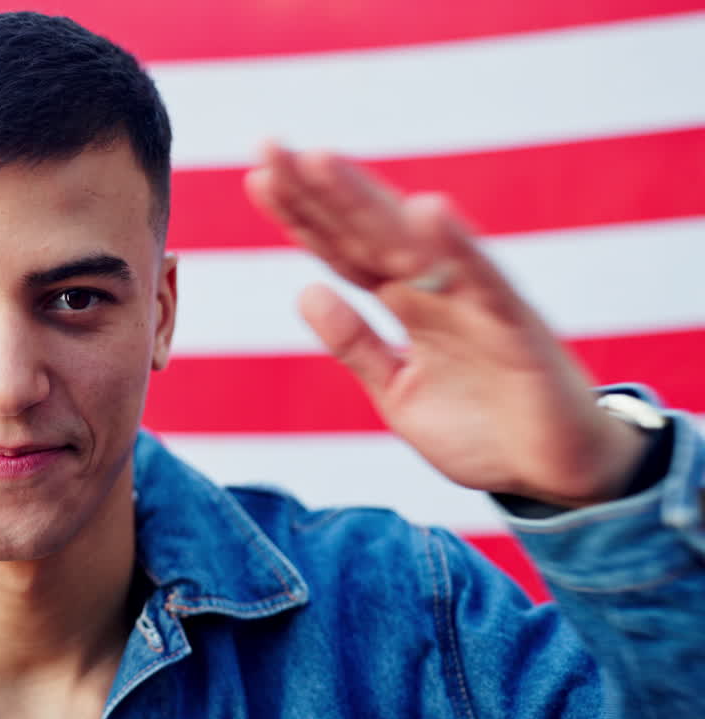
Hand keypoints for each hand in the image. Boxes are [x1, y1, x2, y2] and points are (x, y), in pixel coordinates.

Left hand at [243, 143, 646, 507]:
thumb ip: (355, 343)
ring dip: (366, 200)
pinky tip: (428, 210)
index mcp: (405, 302)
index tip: (257, 176)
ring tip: (320, 160)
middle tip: (268, 145)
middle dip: (317, 190)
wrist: (559, 476)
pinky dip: (457, 247)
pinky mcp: (516, 328)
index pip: (342, 249)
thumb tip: (304, 291)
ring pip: (412, 242)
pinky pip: (485, 282)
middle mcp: (435, 289)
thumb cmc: (483, 429)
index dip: (302, 214)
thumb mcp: (396, 390)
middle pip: (365, 231)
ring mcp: (474, 303)